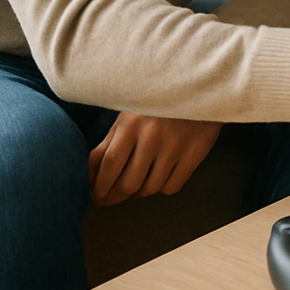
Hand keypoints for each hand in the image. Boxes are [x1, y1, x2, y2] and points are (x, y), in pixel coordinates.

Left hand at [87, 114, 222, 206]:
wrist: (199, 90)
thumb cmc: (155, 106)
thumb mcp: (127, 118)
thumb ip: (107, 146)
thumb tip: (90, 177)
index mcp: (131, 125)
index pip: (109, 166)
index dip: (100, 186)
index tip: (97, 196)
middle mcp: (152, 137)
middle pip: (128, 183)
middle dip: (115, 197)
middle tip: (111, 199)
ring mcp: (176, 146)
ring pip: (150, 188)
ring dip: (139, 193)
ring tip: (135, 187)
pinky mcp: (196, 153)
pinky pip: (172, 186)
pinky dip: (162, 188)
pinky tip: (159, 178)